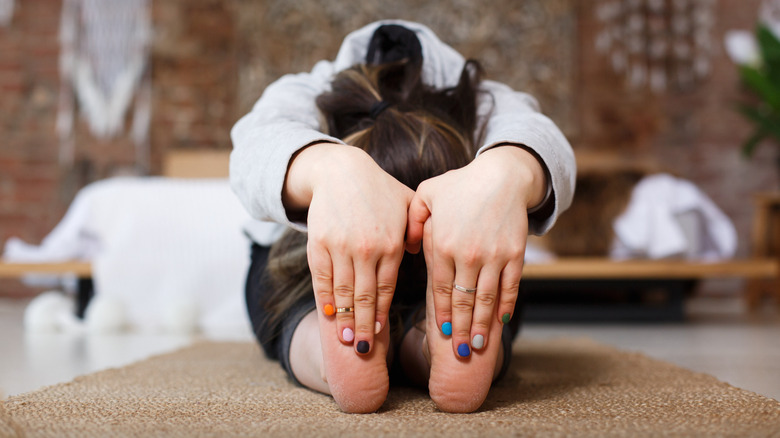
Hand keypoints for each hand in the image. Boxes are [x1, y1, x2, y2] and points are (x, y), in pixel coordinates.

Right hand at [284, 143, 413, 354]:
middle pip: (365, 296)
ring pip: (343, 291)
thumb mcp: (407, 205)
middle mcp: (366, 248)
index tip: (379, 332)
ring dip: (344, 318)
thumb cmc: (379, 190)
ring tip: (346, 339)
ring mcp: (340, 246)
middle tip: (362, 348)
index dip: (382, 313)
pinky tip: (329, 314)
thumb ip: (419, 229)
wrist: (340, 170)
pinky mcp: (319, 243)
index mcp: (391, 243)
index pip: (386, 287)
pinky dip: (325, 298)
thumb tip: (425, 253)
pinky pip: (322, 277)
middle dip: (364, 325)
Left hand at [406, 145, 545, 357]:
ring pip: (487, 299)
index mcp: (443, 244)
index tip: (442, 333)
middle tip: (460, 352)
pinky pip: (511, 287)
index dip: (442, 313)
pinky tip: (502, 322)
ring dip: (484, 325)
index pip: (441, 288)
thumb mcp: (427, 194)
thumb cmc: (461, 184)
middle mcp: (468, 254)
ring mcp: (494, 256)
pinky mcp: (515, 254)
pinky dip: (507, 306)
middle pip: (464, 301)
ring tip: (480, 346)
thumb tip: (406, 247)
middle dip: (462, 329)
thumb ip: (412, 220)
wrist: (502, 175)